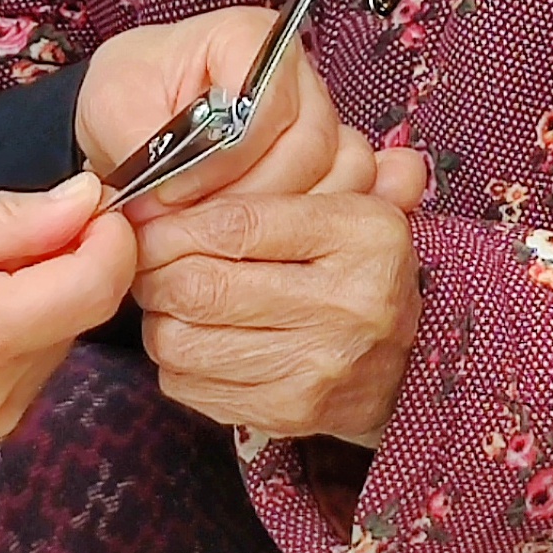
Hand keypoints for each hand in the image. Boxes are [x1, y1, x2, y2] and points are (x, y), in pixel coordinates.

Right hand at [0, 175, 136, 485]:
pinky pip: (37, 356)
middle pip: (86, 306)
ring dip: (40, 287)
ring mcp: (1, 417)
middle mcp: (4, 391)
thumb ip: (5, 218)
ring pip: (65, 330)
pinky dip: (19, 319)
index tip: (83, 197)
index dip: (108, 231)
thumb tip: (87, 200)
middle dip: (66, 254)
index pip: (97, 284)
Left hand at [75, 9, 346, 212]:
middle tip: (191, 223)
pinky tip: (244, 241)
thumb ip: (144, 144)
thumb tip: (170, 192)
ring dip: (270, 220)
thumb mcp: (112, 108)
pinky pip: (338, 201)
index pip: (266, 102)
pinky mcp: (328, 162)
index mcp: (248, 39)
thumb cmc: (129, 97)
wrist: (133, 118)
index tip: (173, 187)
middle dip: (246, 197)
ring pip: (331, 179)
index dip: (223, 157)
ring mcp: (321, 119)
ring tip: (209, 234)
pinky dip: (293, 231)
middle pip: (308, 146)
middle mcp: (296, 75)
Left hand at [130, 152, 426, 446]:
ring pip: (183, 340)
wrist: (407, 364)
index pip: (234, 223)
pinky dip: (175, 362)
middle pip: (199, 286)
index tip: (146, 222)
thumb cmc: (359, 271)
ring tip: (168, 299)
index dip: (171, 225)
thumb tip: (227, 141)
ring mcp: (320, 366)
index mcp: (363, 234)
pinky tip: (194, 339)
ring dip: (158, 318)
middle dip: (153, 272)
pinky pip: (191, 385)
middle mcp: (349, 303)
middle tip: (145, 262)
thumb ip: (301, 170)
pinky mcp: (289, 412)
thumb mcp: (350, 208)